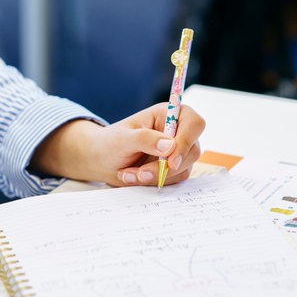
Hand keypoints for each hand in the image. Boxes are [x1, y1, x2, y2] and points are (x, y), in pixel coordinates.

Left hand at [30, 103, 204, 186]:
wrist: (103, 160)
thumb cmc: (111, 142)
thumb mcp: (123, 138)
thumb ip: (145, 139)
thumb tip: (169, 146)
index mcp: (168, 114)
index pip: (194, 123)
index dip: (187, 141)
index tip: (170, 160)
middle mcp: (178, 132)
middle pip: (192, 150)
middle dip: (166, 167)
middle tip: (140, 173)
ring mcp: (178, 152)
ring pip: (183, 169)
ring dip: (155, 176)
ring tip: (129, 173)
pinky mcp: (174, 169)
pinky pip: (173, 181)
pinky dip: (153, 182)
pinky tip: (133, 176)